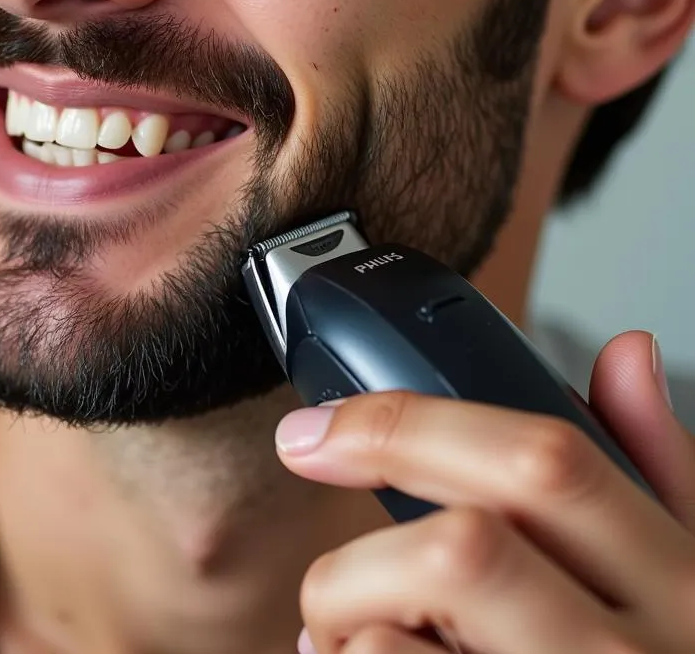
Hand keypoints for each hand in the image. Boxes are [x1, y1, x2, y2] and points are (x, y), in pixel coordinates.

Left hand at [276, 330, 694, 653]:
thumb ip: (660, 468)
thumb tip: (627, 353)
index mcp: (685, 587)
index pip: (544, 461)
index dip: (407, 423)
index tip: (318, 429)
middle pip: (458, 550)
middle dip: (362, 556)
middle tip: (334, 582)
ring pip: (391, 645)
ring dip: (338, 634)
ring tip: (349, 645)